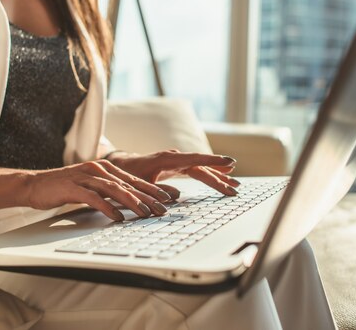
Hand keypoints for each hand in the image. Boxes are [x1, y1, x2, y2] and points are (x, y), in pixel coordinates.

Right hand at [22, 160, 174, 220]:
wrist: (35, 185)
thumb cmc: (66, 188)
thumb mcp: (93, 188)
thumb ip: (111, 192)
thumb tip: (134, 204)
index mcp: (105, 168)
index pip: (134, 179)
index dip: (153, 189)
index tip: (170, 198)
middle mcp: (98, 169)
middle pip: (128, 183)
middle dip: (149, 196)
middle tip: (164, 208)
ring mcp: (85, 176)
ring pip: (114, 189)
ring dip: (131, 201)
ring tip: (145, 213)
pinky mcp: (72, 187)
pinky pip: (93, 197)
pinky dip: (107, 207)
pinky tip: (117, 217)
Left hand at [106, 149, 240, 198]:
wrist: (120, 165)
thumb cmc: (127, 174)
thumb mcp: (139, 184)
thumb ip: (156, 189)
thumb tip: (177, 197)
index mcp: (167, 159)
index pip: (195, 159)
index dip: (213, 162)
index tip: (230, 162)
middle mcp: (174, 158)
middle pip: (202, 167)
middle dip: (220, 176)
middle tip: (236, 187)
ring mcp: (177, 161)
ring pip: (201, 168)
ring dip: (218, 176)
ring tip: (235, 184)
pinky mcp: (177, 166)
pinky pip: (197, 169)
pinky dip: (210, 174)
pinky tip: (222, 177)